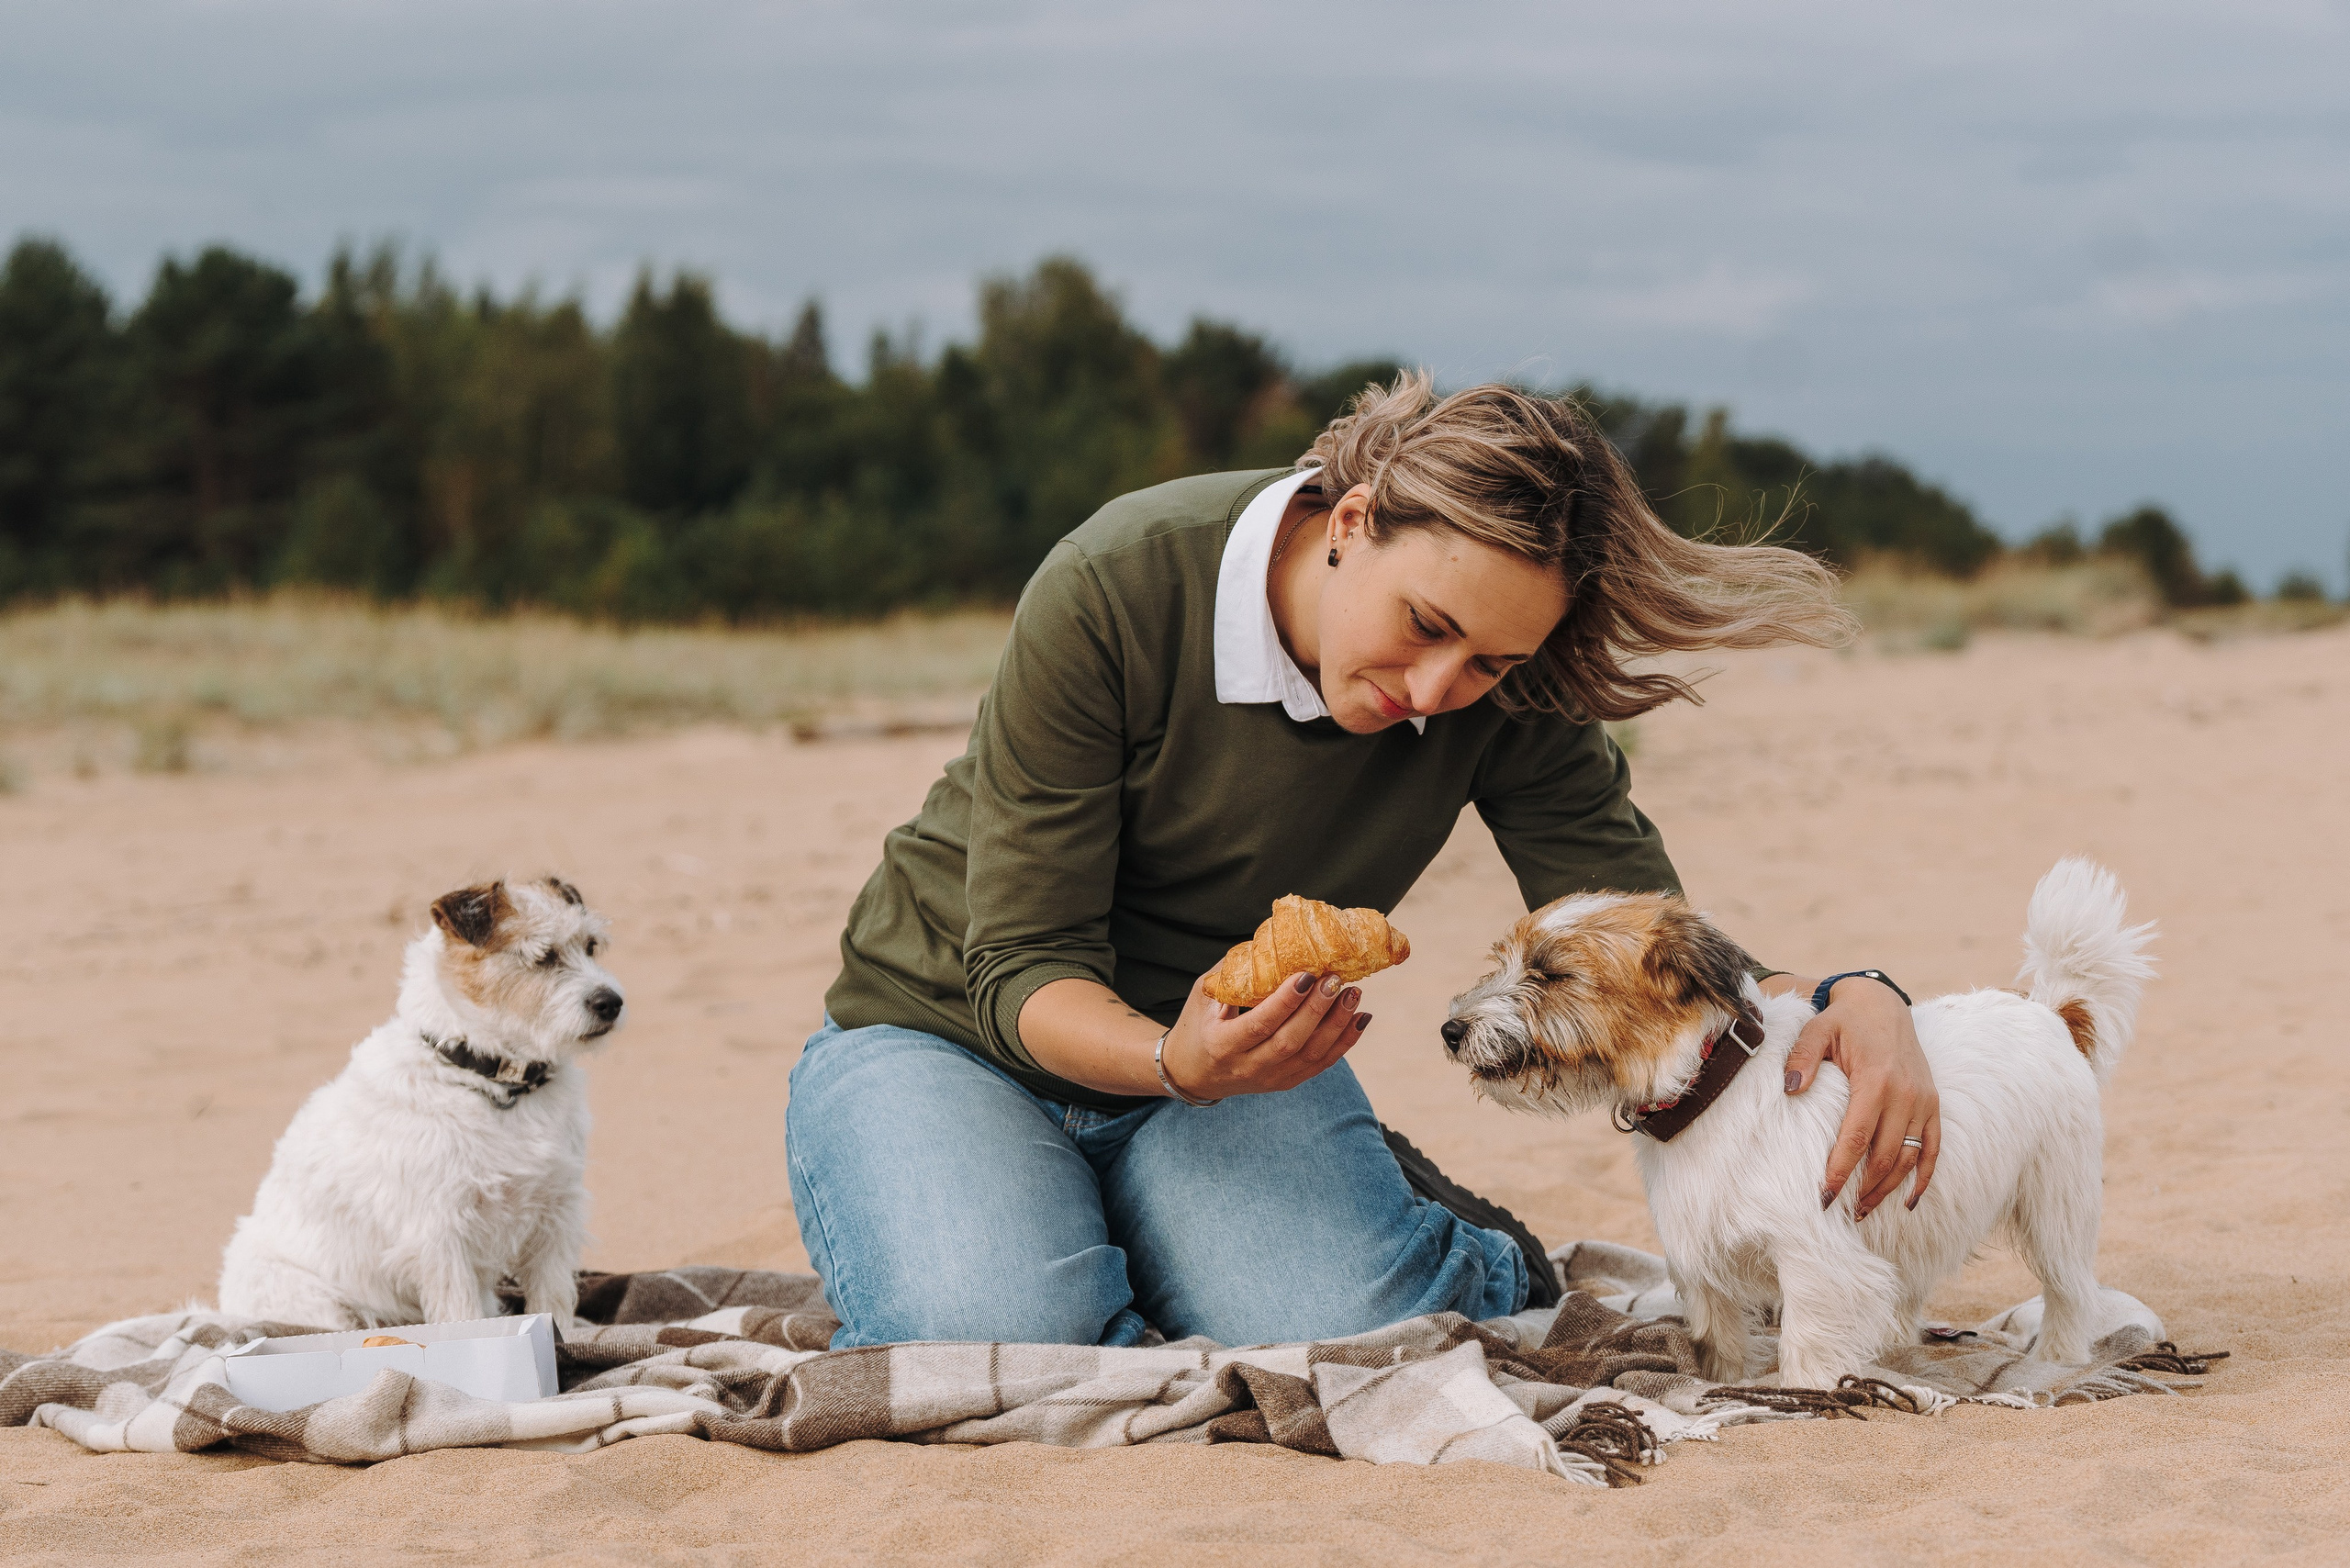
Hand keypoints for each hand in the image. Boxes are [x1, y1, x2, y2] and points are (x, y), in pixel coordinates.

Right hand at [1157, 970, 1370, 1099]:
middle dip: (1317, 1009)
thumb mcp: (1203, 997)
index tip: (1306, 974)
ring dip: (1337, 1024)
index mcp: (1222, 1044)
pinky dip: (1345, 1042)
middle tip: (1335, 979)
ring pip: (1311, 1055)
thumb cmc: (1198, 1026)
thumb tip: (1270, 941)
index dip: (1286, 1001)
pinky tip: (1360, 1018)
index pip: (1260, 1024)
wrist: (1194, 1075)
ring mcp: (1270, 1079)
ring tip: (1353, 994)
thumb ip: (1232, 973)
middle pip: (1291, 1041)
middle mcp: (1248, 1067)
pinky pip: (1322, 1064)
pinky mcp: (1287, 1083)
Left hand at [1783, 977, 1939, 1217]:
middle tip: (1839, 1212)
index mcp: (1876, 1079)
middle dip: (1862, 1189)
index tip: (1823, 1196)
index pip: (1856, 1137)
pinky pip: (1932, 1148)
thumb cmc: (1843, 1021)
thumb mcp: (1817, 1030)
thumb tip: (1792, 1089)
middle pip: (1885, 1156)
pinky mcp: (1933, 1105)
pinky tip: (1909, 1201)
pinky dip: (1923, 1177)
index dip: (1840, 1170)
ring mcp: (1924, 1102)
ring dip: (1888, 1189)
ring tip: (1863, 1211)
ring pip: (1909, 1158)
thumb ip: (1802, 1058)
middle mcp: (1905, 1094)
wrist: (1883, 1004)